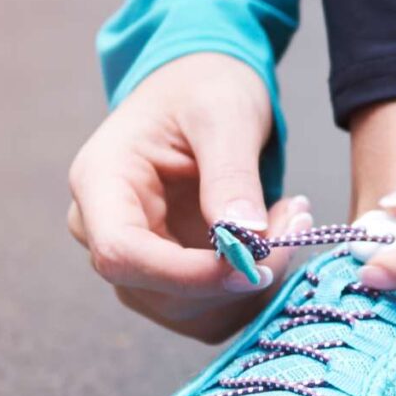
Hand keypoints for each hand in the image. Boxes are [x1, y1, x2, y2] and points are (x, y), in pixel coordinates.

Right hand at [66, 52, 306, 341]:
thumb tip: (245, 240)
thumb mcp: (225, 114)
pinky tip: (275, 238)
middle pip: (156, 290)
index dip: (186, 274)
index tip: (255, 263)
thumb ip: (231, 175)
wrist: (201, 86)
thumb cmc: (204, 87)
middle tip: (295, 223)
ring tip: (290, 220)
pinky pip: (207, 307)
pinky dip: (250, 287)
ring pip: (186, 309)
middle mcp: (103, 227)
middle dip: (233, 275)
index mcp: (101, 180)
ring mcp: (134, 254)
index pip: (122, 253)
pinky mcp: (166, 272)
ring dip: (249, 282)